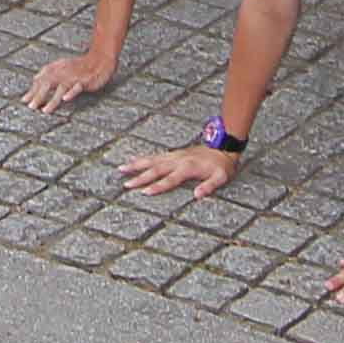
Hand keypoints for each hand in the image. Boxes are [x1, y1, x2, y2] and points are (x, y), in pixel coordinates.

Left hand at [23, 47, 120, 114]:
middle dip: (38, 95)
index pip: (41, 79)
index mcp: (57, 68)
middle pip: (48, 83)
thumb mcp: (62, 66)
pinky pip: (78, 87)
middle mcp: (63, 72)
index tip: (24, 100)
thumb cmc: (80, 65)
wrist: (100, 59)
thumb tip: (34, 79)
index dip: (32, 90)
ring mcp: (74, 77)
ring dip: (52, 100)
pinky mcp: (85, 81)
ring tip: (45, 111)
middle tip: (31, 107)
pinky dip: (72, 92)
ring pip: (61, 88)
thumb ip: (48, 72)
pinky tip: (66, 99)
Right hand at [119, 144, 238, 198]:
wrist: (222, 146)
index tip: (145, 192)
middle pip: (155, 169)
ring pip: (151, 160)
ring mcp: (174, 156)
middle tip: (126, 184)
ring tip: (121, 169)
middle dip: (140, 177)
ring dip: (136, 165)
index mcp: (188, 168)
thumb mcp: (220, 177)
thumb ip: (209, 186)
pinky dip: (142, 158)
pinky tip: (132, 159)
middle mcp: (177, 160)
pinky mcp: (173, 154)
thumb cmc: (221, 165)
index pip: (170, 179)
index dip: (158, 186)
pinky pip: (155, 155)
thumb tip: (197, 195)